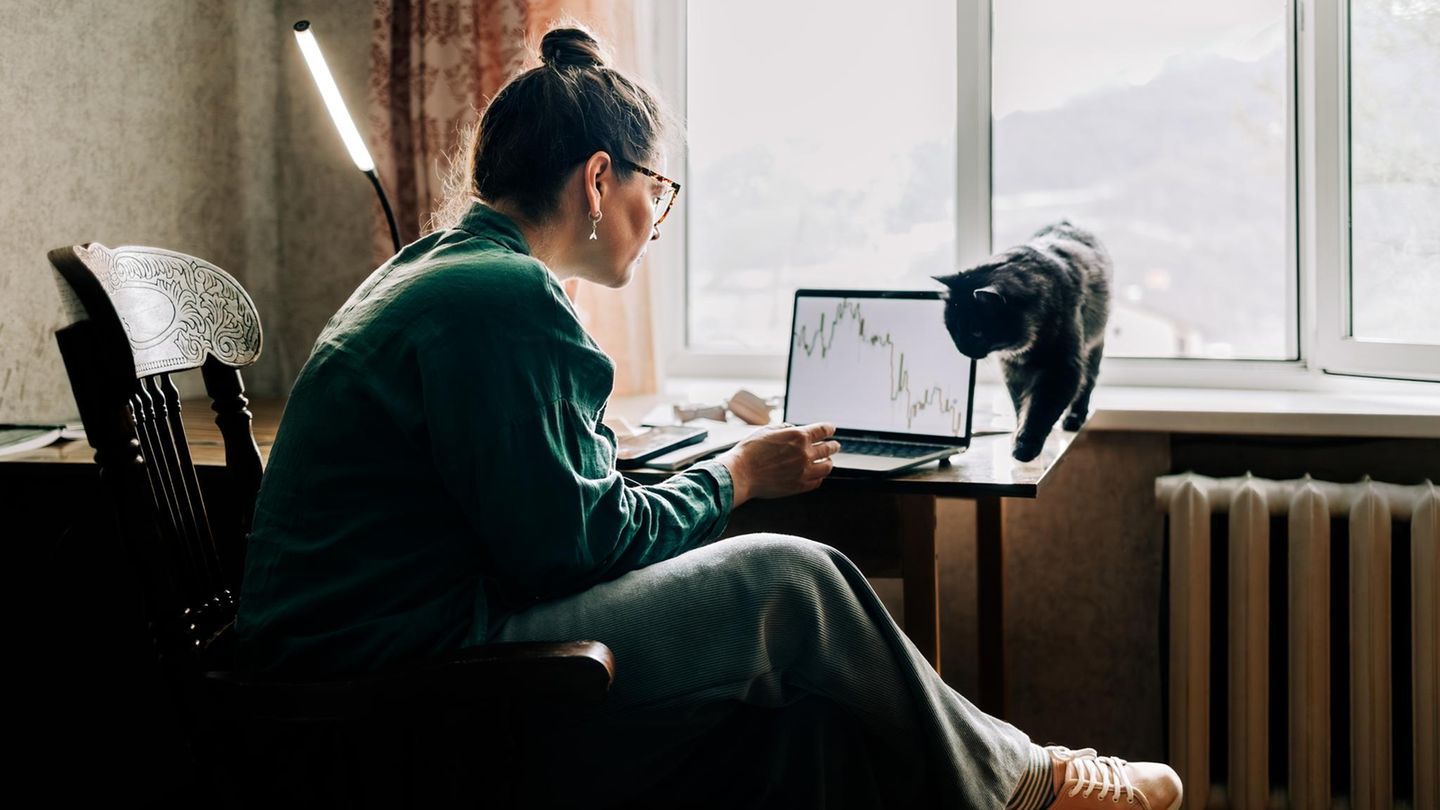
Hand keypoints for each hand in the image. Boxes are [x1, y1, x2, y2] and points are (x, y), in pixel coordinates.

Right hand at [717, 422, 839, 506]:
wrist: (741, 473)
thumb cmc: (750, 451)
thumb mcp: (767, 430)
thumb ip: (785, 428)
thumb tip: (793, 429)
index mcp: (798, 436)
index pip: (823, 430)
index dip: (829, 428)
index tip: (831, 429)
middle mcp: (805, 453)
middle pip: (829, 448)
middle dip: (833, 446)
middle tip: (834, 445)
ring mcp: (804, 471)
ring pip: (827, 467)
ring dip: (828, 462)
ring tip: (827, 461)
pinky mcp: (800, 486)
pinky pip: (817, 481)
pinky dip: (819, 477)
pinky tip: (816, 475)